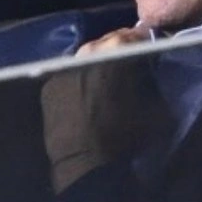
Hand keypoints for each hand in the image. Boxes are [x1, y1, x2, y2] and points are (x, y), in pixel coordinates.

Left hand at [40, 27, 169, 192]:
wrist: (86, 165)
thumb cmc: (125, 136)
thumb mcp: (152, 107)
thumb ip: (150, 81)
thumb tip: (152, 71)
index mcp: (115, 53)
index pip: (132, 36)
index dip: (143, 41)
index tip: (149, 49)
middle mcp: (86, 53)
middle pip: (106, 42)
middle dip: (118, 49)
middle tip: (128, 61)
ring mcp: (63, 68)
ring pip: (86, 56)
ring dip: (97, 62)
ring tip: (106, 76)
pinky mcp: (49, 85)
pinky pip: (68, 74)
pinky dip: (79, 78)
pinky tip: (85, 90)